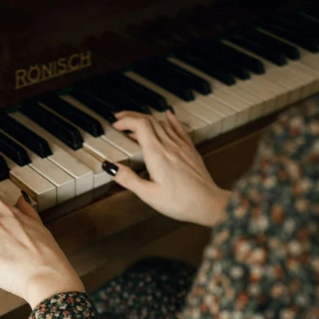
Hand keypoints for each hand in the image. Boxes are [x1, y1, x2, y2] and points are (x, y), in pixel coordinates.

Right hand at [108, 109, 230, 226]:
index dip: (126, 120)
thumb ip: (128, 179)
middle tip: (119, 120)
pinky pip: (179, 128)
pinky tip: (168, 115)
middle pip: (149, 119)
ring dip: (146, 119)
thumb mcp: (149, 195)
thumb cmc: (180, 202)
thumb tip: (110, 167)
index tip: (116, 125)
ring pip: (162, 123)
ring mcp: (181, 146)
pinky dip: (169, 119)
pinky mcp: (190, 150)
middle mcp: (169, 145)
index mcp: (157, 154)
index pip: (139, 125)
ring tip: (135, 124)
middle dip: (132, 116)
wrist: (208, 204)